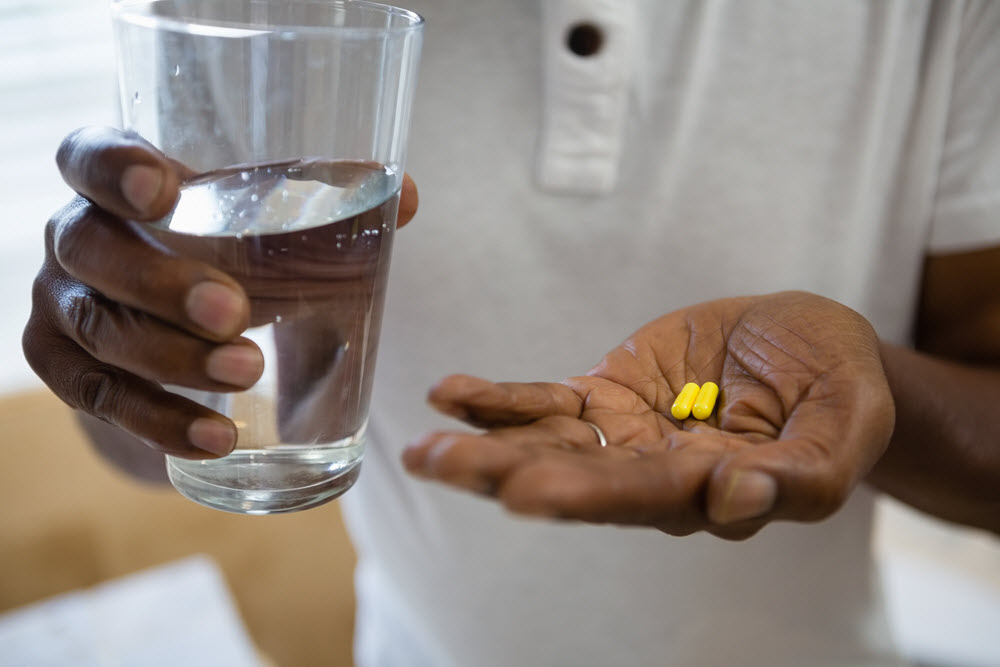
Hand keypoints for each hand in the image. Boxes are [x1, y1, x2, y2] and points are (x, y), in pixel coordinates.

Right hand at [23, 126, 417, 459]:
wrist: (176, 336)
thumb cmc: (228, 262)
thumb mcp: (267, 231)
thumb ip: (329, 209)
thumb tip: (406, 195)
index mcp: (118, 185)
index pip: (89, 156)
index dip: (112, 168)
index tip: (161, 190)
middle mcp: (77, 238)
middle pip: (91, 250)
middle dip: (162, 283)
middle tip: (235, 312)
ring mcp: (62, 306)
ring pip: (99, 331)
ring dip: (173, 359)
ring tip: (248, 373)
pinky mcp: (68, 371)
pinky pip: (102, 400)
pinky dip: (159, 421)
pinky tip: (215, 439)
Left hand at [403, 292, 894, 539]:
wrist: (807, 342)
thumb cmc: (838, 385)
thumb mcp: (846, 424)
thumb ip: (804, 474)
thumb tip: (735, 501)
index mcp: (717, 492)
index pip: (647, 499)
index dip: (591, 495)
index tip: (532, 492)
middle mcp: (657, 476)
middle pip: (574, 481)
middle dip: (504, 475)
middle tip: (442, 465)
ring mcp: (625, 437)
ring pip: (547, 447)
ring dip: (483, 445)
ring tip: (423, 448)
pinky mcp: (607, 396)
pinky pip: (546, 403)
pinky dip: (498, 400)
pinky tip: (449, 395)